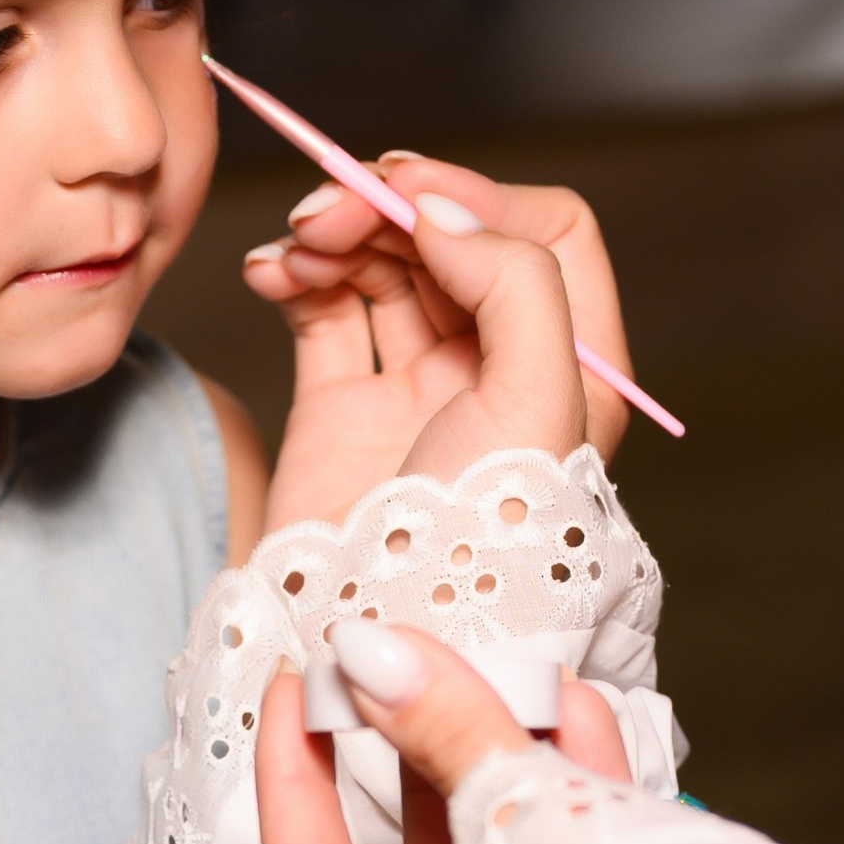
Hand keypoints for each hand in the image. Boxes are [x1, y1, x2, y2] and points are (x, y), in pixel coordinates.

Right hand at [251, 161, 630, 528]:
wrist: (373, 643)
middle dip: (390, 207)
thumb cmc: (478, 545)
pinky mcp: (343, 408)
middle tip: (332, 207)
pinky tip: (270, 271)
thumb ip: (516, 285)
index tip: (410, 200)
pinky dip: (293, 274)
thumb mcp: (539, 406)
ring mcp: (419, 388)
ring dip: (337, 234)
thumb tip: (441, 212)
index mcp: (573, 368)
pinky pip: (320, 310)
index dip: (478, 199)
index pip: (547, 233)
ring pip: (383, 265)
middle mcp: (501, 370)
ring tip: (296, 246)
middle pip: (453, 239)